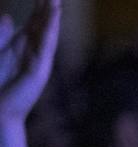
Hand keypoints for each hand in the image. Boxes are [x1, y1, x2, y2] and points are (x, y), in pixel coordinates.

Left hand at [0, 0, 58, 124]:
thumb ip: (1, 35)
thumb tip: (7, 17)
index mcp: (20, 46)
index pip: (33, 22)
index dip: (38, 7)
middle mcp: (32, 51)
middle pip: (42, 24)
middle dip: (47, 8)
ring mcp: (38, 59)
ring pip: (47, 32)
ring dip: (52, 15)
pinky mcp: (40, 68)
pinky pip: (47, 44)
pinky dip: (51, 28)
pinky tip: (54, 14)